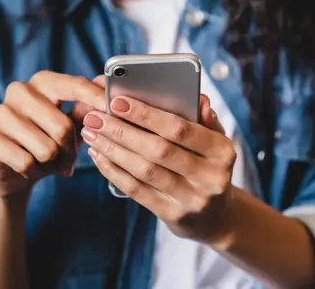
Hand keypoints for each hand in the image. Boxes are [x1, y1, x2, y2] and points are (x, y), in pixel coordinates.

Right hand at [0, 72, 105, 197]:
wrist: (11, 171)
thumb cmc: (46, 142)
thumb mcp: (70, 126)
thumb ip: (86, 108)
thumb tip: (106, 85)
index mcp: (42, 82)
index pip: (74, 85)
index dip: (95, 99)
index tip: (113, 110)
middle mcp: (19, 90)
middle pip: (62, 126)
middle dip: (70, 150)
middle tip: (68, 159)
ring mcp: (0, 112)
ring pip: (45, 148)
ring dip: (52, 163)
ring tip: (46, 162)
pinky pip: (25, 161)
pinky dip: (33, 171)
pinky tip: (28, 168)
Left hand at [81, 95, 236, 245]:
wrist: (216, 216)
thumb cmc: (208, 165)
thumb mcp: (215, 141)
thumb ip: (204, 119)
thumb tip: (198, 99)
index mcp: (222, 151)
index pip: (181, 129)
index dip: (147, 115)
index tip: (117, 101)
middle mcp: (211, 177)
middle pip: (158, 150)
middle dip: (121, 131)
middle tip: (94, 118)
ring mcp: (192, 199)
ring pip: (144, 171)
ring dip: (113, 150)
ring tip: (91, 134)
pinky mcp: (173, 215)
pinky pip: (137, 190)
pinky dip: (114, 171)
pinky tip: (99, 156)